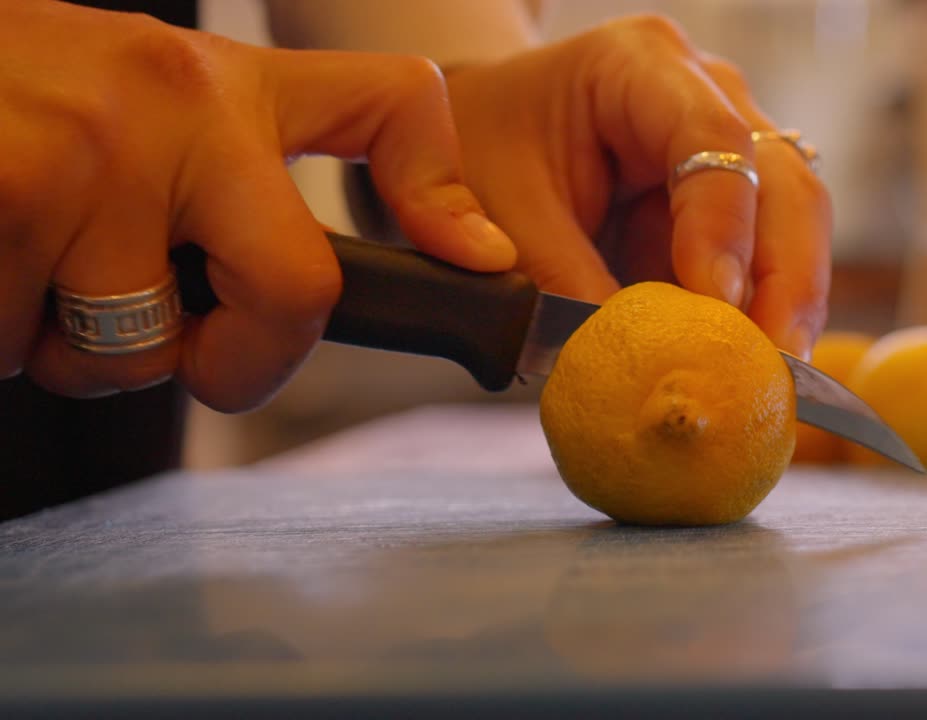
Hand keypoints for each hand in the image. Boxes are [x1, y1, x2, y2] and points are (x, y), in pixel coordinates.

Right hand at [0, 0, 513, 410]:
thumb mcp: (131, 105)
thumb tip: (330, 287)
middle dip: (235, 365)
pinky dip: (1, 342)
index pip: (389, 103)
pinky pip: (28, 351)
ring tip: (24, 269)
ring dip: (73, 353)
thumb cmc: (10, 109)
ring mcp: (94, 147)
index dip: (444, 192)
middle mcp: (175, 98)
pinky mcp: (7, 193)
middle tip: (163, 344)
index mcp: (222, 84)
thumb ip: (225, 182)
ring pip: (141, 351)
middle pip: (298, 295)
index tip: (478, 260)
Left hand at [442, 15, 831, 358]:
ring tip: (762, 381)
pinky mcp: (735, 206)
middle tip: (770, 363)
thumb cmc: (489, 144)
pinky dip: (758, 319)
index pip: (713, 137)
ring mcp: (733, 149)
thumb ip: (558, 273)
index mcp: (639, 63)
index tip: (717, 301)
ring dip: (783, 308)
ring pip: (795, 229)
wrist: (490, 130)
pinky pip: (767, 265)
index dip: (724, 224)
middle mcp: (708, 96)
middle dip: (786, 281)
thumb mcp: (499, 202)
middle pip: (785, 185)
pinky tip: (745, 370)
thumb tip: (629, 357)